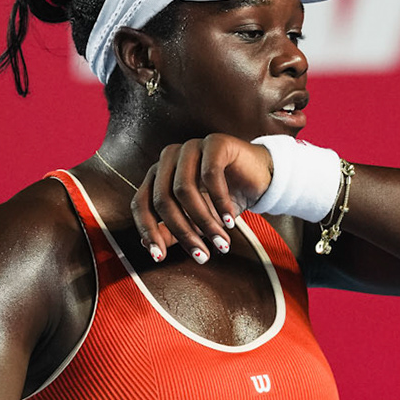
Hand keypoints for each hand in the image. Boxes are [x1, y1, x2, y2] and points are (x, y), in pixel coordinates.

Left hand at [130, 134, 273, 264]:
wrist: (259, 178)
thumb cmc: (224, 198)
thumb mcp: (195, 220)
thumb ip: (171, 231)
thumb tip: (146, 246)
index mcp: (157, 175)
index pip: (140, 204)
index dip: (148, 231)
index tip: (159, 257)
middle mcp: (168, 158)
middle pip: (163, 200)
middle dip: (183, 232)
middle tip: (203, 255)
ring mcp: (190, 147)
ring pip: (184, 189)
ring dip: (204, 221)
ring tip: (221, 241)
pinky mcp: (214, 142)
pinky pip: (210, 175)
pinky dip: (220, 202)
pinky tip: (230, 220)